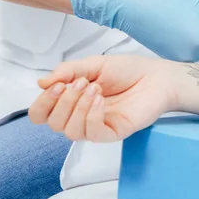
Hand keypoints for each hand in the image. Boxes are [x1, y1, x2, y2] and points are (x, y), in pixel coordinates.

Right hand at [28, 56, 176, 141]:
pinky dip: (92, 116)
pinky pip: (93, 134)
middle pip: (53, 124)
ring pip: (70, 132)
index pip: (42, 114)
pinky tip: (100, 100)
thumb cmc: (128, 70)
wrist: (156, 76)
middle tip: (81, 83)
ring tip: (95, 89)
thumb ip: (68, 71)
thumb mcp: (93, 64)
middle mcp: (81, 117)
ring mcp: (97, 126)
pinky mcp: (114, 133)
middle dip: (62, 102)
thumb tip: (42, 83)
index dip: (42, 103)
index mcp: (72, 101)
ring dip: (78, 107)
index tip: (55, 85)